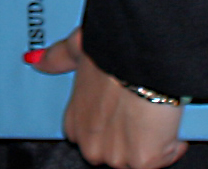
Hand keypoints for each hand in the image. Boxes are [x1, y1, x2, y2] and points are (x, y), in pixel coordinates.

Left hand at [32, 29, 185, 168]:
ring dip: (150, 142)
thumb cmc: (112, 55)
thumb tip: (37, 60)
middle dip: (128, 139)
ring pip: (138, 159)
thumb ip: (58, 59)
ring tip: (155, 116)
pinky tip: (171, 126)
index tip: (121, 116)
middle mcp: (91, 144)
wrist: (139, 64)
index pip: (88, 139)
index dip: (108, 129)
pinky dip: (171, 146)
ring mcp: (116, 156)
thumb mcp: (78, 49)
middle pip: (115, 154)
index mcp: (74, 123)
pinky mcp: (142, 161)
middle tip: (141, 115)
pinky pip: (162, 159)